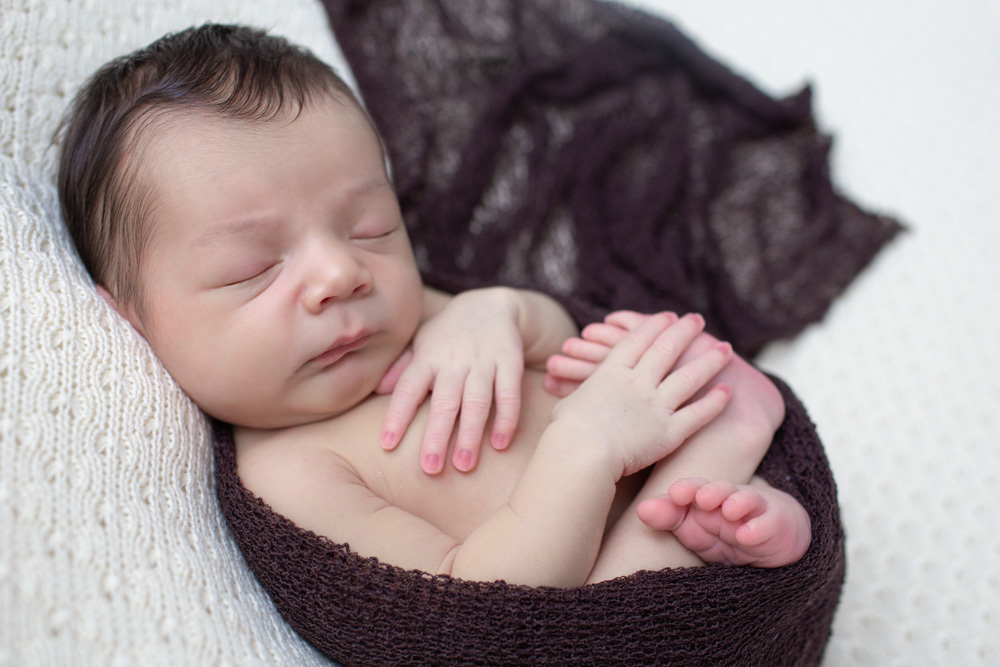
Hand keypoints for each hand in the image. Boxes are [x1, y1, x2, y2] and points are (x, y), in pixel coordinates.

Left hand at [379, 289, 523, 473]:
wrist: (491, 305)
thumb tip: (377, 389)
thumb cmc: (448, 334)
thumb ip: (402, 367)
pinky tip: (500, 444)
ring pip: (477, 401)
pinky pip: (509, 394)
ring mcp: (484, 362)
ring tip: (464, 465)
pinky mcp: (510, 362)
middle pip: (444, 401)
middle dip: (437, 435)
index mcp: (428, 358)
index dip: (397, 416)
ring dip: (470, 434)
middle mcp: (455, 361)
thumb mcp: (421, 343)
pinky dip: (506, 419)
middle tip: (430, 468)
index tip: (387, 445)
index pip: (409, 388)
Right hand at [551, 313, 731, 477]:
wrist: (581, 452)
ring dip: (709, 361)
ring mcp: (655, 405)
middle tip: (698, 320)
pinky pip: (698, 413)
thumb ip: (577, 395)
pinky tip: (727, 391)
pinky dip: (714, 402)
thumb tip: (568, 395)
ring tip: (726, 349)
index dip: (654, 326)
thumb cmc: (566, 431)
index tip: (668, 316)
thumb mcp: (568, 404)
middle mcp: (637, 382)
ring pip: (689, 377)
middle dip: (685, 332)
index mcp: (611, 373)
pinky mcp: (669, 431)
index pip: (637, 341)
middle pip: (667, 350)